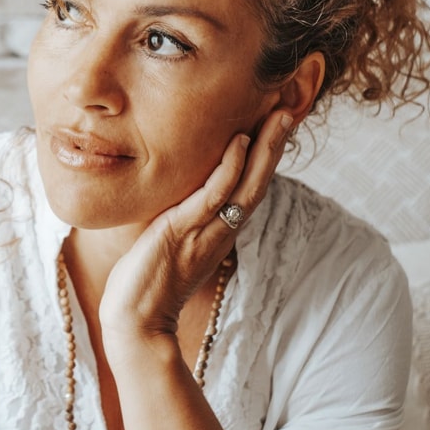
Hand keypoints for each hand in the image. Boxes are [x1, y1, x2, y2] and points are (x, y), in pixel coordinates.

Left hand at [97, 110, 293, 350]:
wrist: (137, 319)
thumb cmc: (147, 280)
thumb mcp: (170, 238)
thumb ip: (181, 214)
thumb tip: (177, 190)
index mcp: (219, 229)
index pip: (249, 186)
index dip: (265, 157)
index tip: (277, 124)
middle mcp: (220, 229)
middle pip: (258, 182)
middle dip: (275, 146)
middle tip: (292, 109)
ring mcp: (205, 230)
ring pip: (246, 185)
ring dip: (264, 150)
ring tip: (280, 116)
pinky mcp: (184, 231)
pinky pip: (214, 196)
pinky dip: (229, 168)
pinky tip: (239, 142)